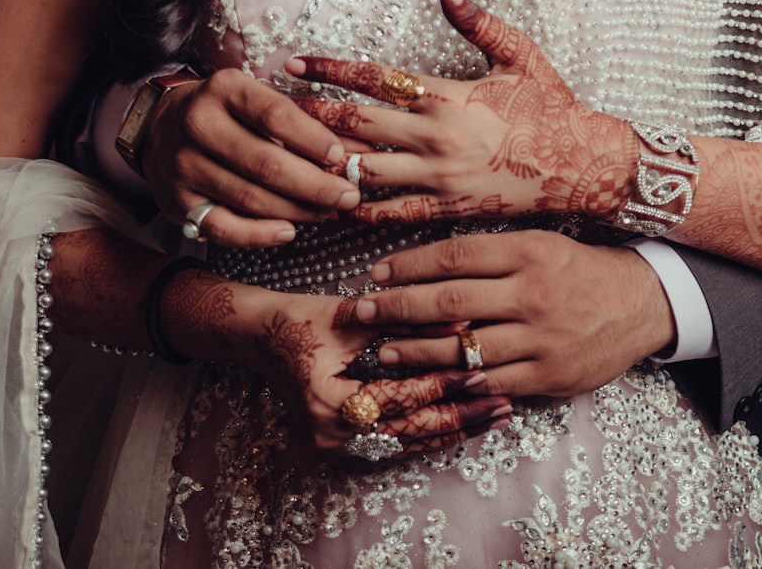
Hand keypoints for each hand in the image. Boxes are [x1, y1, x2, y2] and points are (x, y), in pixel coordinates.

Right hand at [141, 68, 361, 246]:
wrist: (160, 127)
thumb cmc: (226, 114)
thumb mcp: (258, 102)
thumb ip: (305, 124)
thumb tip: (358, 151)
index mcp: (224, 89)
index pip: (277, 116)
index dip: (314, 141)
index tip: (341, 158)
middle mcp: (198, 125)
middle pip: (267, 164)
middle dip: (316, 185)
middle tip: (347, 197)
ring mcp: (184, 165)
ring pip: (251, 198)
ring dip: (297, 211)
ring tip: (327, 212)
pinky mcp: (178, 202)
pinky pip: (225, 228)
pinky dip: (260, 235)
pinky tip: (289, 231)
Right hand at [161, 271, 510, 454]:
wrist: (259, 338)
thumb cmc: (300, 320)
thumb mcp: (351, 315)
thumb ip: (405, 319)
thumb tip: (463, 317)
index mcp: (326, 400)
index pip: (396, 399)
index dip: (439, 386)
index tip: (478, 372)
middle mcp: (328, 433)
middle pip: (407, 431)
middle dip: (459, 419)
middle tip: (503, 405)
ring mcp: (333, 446)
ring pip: (405, 444)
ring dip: (452, 431)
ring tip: (495, 416)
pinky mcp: (341, 446)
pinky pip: (394, 445)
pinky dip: (430, 433)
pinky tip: (464, 424)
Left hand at [287, 0, 638, 226]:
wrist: (581, 165)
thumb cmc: (551, 107)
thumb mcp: (520, 54)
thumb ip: (478, 21)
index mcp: (445, 95)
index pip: (372, 78)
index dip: (328, 68)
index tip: (292, 62)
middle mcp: (434, 138)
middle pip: (354, 127)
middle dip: (308, 118)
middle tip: (270, 113)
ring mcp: (438, 178)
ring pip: (364, 173)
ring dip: (323, 166)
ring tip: (286, 160)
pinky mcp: (447, 209)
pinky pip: (393, 214)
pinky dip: (359, 210)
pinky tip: (331, 206)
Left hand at [352, 230, 675, 397]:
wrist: (641, 303)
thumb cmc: (580, 269)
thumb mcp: (540, 244)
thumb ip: (490, 255)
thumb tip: (427, 266)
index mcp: (527, 252)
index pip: (454, 257)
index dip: (409, 266)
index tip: (377, 273)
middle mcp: (532, 293)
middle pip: (449, 303)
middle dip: (396, 308)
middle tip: (362, 311)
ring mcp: (541, 338)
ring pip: (464, 348)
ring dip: (416, 352)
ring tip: (384, 351)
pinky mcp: (549, 374)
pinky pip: (492, 382)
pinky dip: (457, 383)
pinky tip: (429, 381)